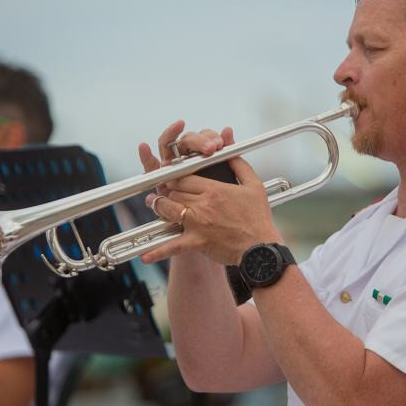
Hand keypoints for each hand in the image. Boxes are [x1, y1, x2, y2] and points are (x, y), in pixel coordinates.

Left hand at [137, 123, 281, 264]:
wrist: (261, 247)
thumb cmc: (258, 218)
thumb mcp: (254, 185)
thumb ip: (239, 164)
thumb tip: (229, 148)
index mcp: (214, 189)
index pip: (184, 176)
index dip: (175, 176)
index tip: (174, 177)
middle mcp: (203, 204)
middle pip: (173, 191)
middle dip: (167, 189)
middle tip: (166, 190)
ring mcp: (198, 223)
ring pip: (168, 210)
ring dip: (159, 207)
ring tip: (156, 205)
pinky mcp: (197, 242)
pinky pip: (173, 246)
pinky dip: (158, 251)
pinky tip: (144, 256)